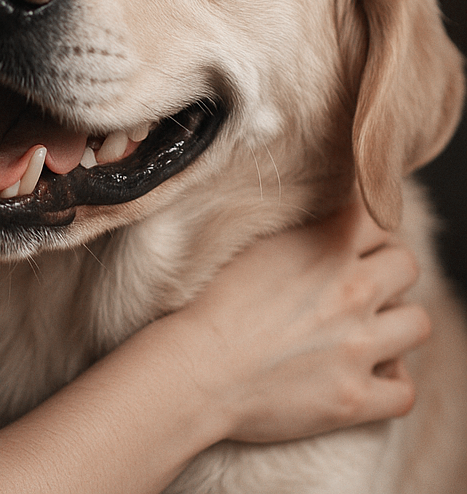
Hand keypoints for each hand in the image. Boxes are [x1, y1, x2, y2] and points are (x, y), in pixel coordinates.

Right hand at [166, 196, 430, 443]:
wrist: (198, 367)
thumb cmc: (212, 306)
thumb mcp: (255, 248)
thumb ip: (300, 235)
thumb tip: (325, 223)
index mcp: (324, 248)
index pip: (377, 217)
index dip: (366, 228)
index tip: (354, 240)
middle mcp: (352, 292)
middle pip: (406, 265)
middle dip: (386, 270)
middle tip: (359, 283)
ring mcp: (358, 346)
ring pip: (418, 323)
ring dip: (394, 323)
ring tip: (364, 328)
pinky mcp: (356, 397)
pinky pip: (404, 389)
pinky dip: (390, 382)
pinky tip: (365, 372)